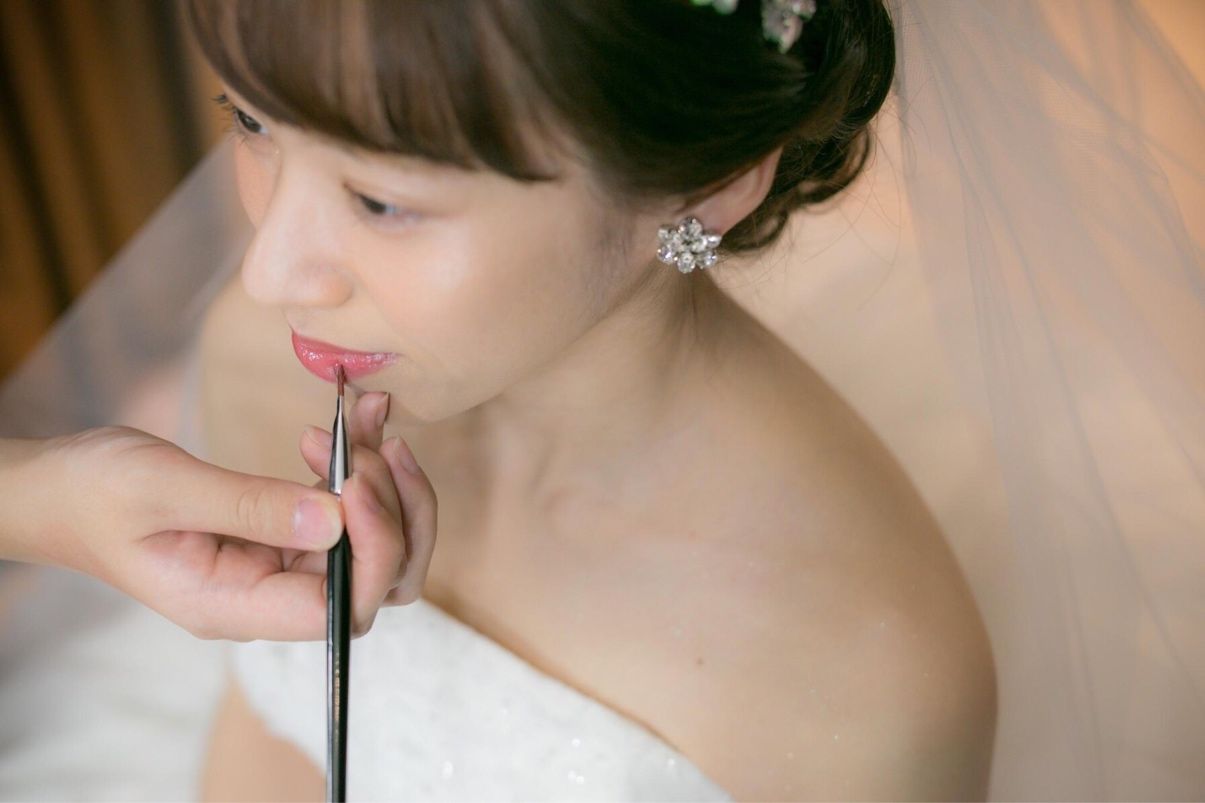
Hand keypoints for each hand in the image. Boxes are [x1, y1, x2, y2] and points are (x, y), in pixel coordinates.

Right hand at [4, 392, 434, 641]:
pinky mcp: (283, 535)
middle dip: (397, 514)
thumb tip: (336, 521)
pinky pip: (346, 512)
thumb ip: (250, 507)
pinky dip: (360, 467)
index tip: (357, 481)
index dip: (374, 550)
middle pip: (377, 583)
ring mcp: (279, 568)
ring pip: (373, 546)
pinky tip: (346, 425)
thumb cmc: (94, 493)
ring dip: (386, 485)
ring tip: (365, 423)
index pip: (342, 609)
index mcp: (235, 607)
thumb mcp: (165, 489)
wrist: (59, 489)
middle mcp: (267, 598)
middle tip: (373, 447)